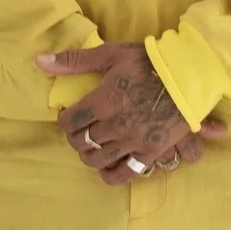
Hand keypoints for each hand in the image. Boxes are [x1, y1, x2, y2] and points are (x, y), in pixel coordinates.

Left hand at [37, 43, 224, 184]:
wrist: (190, 74)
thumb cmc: (150, 61)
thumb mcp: (110, 54)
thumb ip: (74, 61)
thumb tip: (40, 61)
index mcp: (102, 101)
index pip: (69, 121)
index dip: (64, 120)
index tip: (68, 115)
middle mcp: (114, 124)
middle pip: (81, 142)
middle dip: (75, 137)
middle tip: (79, 131)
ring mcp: (132, 141)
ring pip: (97, 159)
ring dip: (89, 155)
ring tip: (92, 147)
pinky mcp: (150, 152)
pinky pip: (123, 173)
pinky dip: (110, 175)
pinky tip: (106, 170)